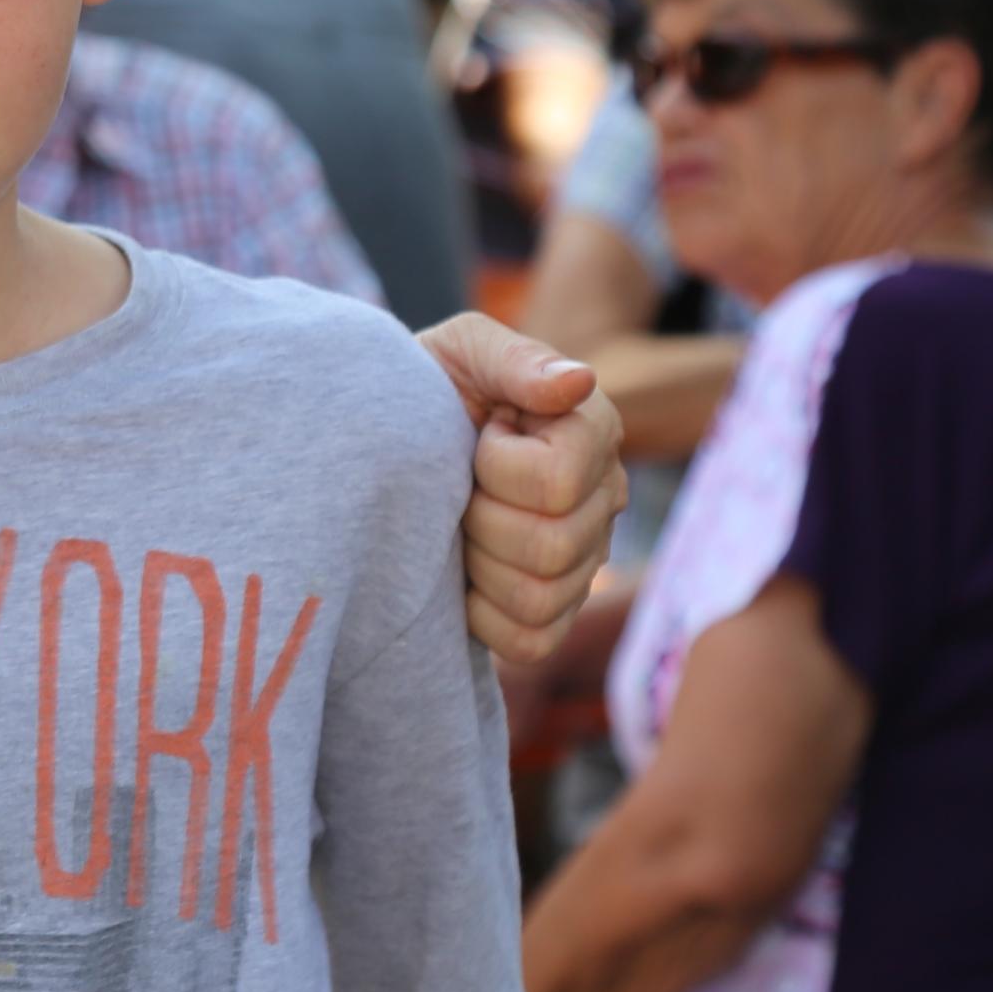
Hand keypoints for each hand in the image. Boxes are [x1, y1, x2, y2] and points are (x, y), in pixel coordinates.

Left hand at [414, 312, 629, 665]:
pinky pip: (531, 640)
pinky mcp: (552, 609)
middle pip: (551, 546)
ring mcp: (583, 560)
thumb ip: (515, 360)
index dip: (496, 465)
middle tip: (458, 489)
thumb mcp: (459, 352)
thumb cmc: (427, 385)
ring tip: (458, 527)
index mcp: (591, 433)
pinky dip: (484, 616)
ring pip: (542, 597)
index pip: (559, 483)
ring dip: (481, 566)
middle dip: (481, 517)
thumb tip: (578, 382)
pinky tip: (460, 575)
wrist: (389, 439)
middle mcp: (603, 499)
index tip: (473, 436)